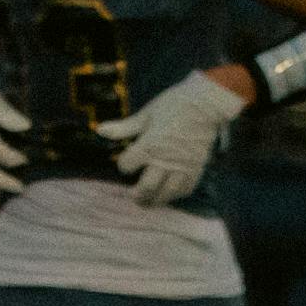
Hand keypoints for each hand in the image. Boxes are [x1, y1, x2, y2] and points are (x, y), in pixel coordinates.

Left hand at [106, 67, 245, 205]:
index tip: (125, 164)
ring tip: (149, 201)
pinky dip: (176, 194)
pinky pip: (185, 189)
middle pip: (147, 187)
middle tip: (134, 197)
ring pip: (167, 193)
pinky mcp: (196, 168)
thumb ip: (124, 127)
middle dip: (138, 195)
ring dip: (156, 200)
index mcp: (149, 145)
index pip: (127, 165)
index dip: (123, 165)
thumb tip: (100, 130)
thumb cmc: (174, 105)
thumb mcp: (146, 114)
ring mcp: (182, 166)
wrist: (206, 104)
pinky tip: (169, 193)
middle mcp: (165, 160)